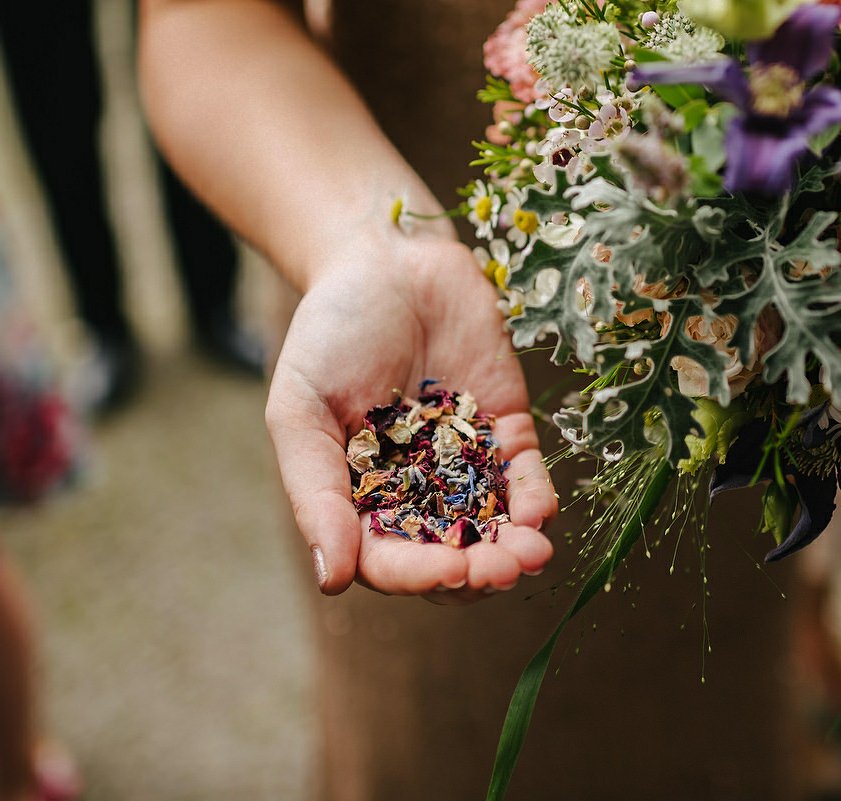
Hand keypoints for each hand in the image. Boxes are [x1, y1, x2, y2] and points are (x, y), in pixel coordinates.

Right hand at [266, 236, 555, 602]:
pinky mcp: (506, 427)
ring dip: (515, 548)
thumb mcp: (300, 412)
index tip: (449, 573)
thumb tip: (331, 581)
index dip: (421, 574)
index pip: (391, 559)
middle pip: (451, 554)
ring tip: (531, 555)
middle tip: (501, 570)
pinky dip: (534, 498)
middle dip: (478, 571)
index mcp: (360, 499)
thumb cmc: (328, 333)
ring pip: (494, 526)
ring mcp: (465, 462)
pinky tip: (540, 513)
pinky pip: (524, 475)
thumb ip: (316, 495)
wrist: (385, 260)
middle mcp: (415, 491)